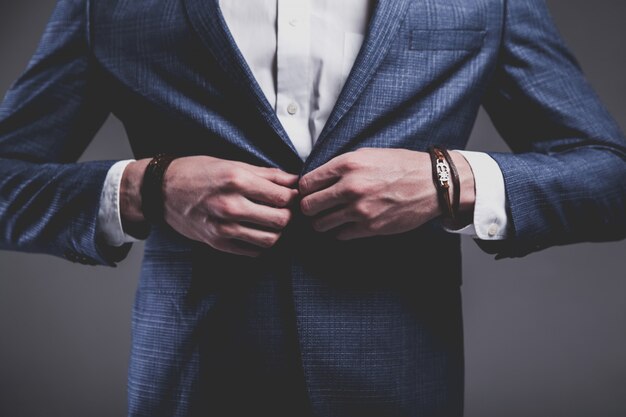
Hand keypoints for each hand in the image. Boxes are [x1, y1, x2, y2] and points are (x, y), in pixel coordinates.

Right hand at [121, 156, 298, 256]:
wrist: (161, 190)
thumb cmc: (196, 172)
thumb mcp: (232, 163)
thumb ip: (266, 174)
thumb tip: (294, 181)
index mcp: (236, 180)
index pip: (282, 197)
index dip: (294, 197)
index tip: (293, 195)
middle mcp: (230, 206)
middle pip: (280, 220)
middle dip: (289, 215)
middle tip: (287, 209)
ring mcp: (223, 228)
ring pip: (270, 240)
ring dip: (278, 232)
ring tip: (274, 222)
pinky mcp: (217, 243)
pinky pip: (252, 252)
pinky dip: (262, 244)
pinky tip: (258, 232)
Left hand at [299, 148, 474, 239]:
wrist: (433, 184)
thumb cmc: (400, 166)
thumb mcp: (367, 155)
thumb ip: (340, 167)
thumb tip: (315, 180)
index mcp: (347, 165)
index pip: (306, 183)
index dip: (305, 189)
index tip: (310, 192)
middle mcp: (350, 187)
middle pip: (308, 206)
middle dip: (309, 208)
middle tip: (316, 207)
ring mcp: (360, 210)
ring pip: (320, 225)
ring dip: (322, 222)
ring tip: (330, 217)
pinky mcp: (370, 228)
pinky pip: (340, 235)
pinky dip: (340, 231)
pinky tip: (348, 223)